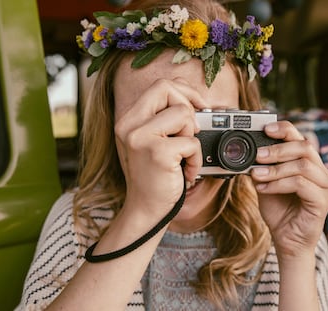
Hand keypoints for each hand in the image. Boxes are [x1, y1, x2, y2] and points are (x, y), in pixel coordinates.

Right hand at [114, 78, 204, 218]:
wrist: (146, 208)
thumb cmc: (154, 175)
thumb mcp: (154, 141)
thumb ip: (164, 118)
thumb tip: (193, 98)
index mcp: (129, 119)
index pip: (159, 85)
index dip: (184, 91)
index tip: (198, 106)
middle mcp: (129, 125)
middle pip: (168, 89)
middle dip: (188, 107)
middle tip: (190, 132)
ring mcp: (141, 138)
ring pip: (183, 113)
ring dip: (191, 137)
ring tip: (183, 156)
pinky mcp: (158, 153)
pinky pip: (192, 141)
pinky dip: (195, 159)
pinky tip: (186, 172)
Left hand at [251, 121, 327, 258]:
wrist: (285, 239)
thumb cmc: (278, 210)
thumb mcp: (266, 182)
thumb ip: (262, 166)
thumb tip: (248, 151)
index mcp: (309, 163)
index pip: (301, 138)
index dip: (285, 130)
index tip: (265, 128)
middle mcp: (321, 172)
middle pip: (305, 147)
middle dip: (277, 150)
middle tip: (257, 156)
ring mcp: (326, 186)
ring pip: (302, 165)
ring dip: (275, 169)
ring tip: (257, 175)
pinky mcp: (324, 201)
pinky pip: (300, 184)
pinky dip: (278, 184)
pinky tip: (263, 189)